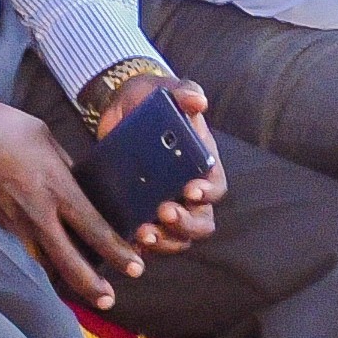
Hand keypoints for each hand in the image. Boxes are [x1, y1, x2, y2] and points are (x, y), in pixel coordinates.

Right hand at [0, 89, 149, 305]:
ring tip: (85, 288)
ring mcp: (17, 219)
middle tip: (109, 301)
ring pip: (46, 258)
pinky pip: (28, 243)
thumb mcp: (51, 142)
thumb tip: (81, 182)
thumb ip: (67, 167)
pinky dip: (43, 254)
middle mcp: (39, 211)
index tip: (135, 267)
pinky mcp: (2, 219)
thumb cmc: (10, 128)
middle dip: (90, 284)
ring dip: (65, 274)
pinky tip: (52, 256)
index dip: (116, 252)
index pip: (94, 228)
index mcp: (58, 188)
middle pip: (68, 259)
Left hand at [83, 70, 225, 256]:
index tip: (190, 189)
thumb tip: (198, 101)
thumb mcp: (164, 90)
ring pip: (179, 238)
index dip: (208, 193)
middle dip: (185, 223)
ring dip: (165, 240)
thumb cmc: (151, 99)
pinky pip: (150, 242)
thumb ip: (183, 92)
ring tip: (143, 232)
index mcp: (202, 163)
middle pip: (201, 221)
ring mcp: (167, 205)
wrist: (120, 110)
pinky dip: (142, 248)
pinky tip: (128, 243)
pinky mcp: (142, 214)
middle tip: (163, 213)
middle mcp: (188, 190)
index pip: (216, 186)